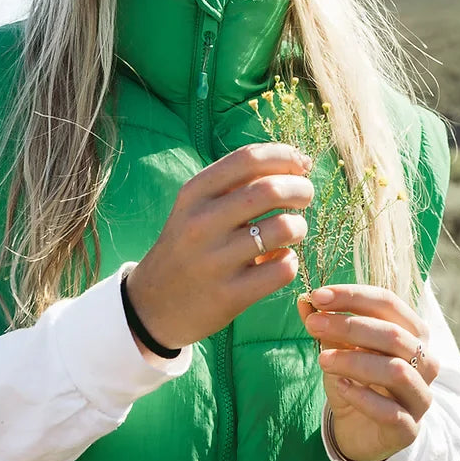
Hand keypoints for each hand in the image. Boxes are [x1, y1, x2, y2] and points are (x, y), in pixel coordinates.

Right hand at [125, 144, 313, 349]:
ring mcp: (215, 261)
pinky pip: (282, 269)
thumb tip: (299, 161)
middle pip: (271, 190)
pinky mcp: (230, 295)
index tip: (301, 164)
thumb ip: (240, 182)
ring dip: (299, 226)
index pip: (249, 159)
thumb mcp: (198, 206)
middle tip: (305, 196)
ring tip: (293, 230)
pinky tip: (280, 260)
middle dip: (301, 189)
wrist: (154, 304)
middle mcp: (201, 223)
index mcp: (194, 193)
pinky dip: (290, 261)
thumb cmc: (190, 244)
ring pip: (283, 229)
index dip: (285, 156)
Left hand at [297, 284, 438, 460]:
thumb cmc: (354, 381)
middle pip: (393, 334)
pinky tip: (340, 386)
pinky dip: (363, 396)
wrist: (359, 430)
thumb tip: (304, 299)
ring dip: (355, 360)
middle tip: (313, 324)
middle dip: (349, 326)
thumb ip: (325, 324)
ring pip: (396, 371)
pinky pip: (391, 412)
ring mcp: (420, 396)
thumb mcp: (338, 349)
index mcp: (412, 332)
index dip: (353, 296)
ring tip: (322, 359)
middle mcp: (425, 362)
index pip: (388, 303)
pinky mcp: (409, 429)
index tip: (318, 296)